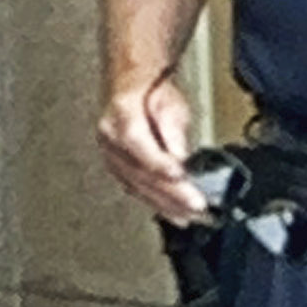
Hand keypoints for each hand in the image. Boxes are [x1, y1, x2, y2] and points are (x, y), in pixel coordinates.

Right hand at [100, 70, 214, 222]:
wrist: (132, 91)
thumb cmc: (151, 94)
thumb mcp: (170, 102)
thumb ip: (172, 126)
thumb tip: (177, 152)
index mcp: (121, 115)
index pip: (135, 142)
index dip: (157, 162)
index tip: (180, 175)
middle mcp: (110, 137)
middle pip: (138, 171)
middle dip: (170, 192)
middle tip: (195, 205)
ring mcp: (111, 155)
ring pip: (137, 186)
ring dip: (166, 204)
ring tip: (191, 215)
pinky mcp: (117, 169)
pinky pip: (136, 190)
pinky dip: (157, 204)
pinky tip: (174, 213)